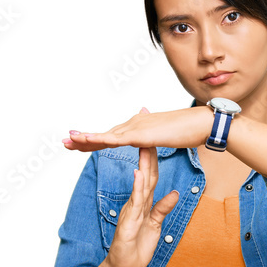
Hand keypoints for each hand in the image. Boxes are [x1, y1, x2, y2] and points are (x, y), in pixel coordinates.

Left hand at [63, 106, 209, 151]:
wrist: (202, 123)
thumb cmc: (189, 131)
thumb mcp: (166, 136)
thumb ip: (154, 137)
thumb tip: (147, 137)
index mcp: (139, 126)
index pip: (112, 136)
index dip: (94, 140)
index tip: (79, 143)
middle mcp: (134, 124)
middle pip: (104, 135)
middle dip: (83, 140)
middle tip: (64, 142)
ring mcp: (136, 127)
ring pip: (105, 135)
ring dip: (85, 139)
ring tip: (68, 141)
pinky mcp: (141, 134)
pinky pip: (115, 139)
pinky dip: (98, 140)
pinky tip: (85, 141)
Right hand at [101, 109, 181, 266]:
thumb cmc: (136, 247)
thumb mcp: (155, 225)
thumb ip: (163, 208)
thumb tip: (175, 192)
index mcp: (142, 201)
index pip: (150, 173)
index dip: (154, 155)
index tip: (158, 135)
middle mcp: (135, 202)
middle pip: (143, 172)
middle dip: (147, 150)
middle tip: (148, 127)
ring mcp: (131, 211)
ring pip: (138, 183)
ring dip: (142, 163)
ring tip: (144, 143)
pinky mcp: (128, 222)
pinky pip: (135, 202)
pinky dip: (138, 188)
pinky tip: (140, 174)